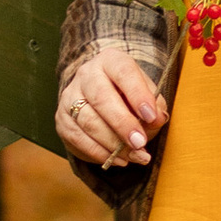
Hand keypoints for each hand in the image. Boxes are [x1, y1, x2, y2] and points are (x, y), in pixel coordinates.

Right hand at [58, 46, 168, 171]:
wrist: (103, 102)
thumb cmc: (129, 97)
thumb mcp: (147, 96)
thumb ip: (155, 106)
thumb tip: (157, 119)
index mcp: (111, 61)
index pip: (123, 72)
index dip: (138, 94)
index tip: (151, 116)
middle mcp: (87, 74)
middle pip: (101, 98)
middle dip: (123, 124)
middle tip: (140, 143)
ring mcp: (70, 96)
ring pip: (88, 121)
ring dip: (113, 144)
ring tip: (134, 156)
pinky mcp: (62, 119)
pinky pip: (78, 138)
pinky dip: (99, 153)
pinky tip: (117, 159)